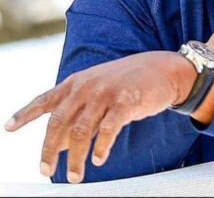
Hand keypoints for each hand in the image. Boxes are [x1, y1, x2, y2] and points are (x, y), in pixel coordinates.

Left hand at [4, 51, 195, 183]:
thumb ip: (78, 115)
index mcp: (76, 83)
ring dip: (76, 158)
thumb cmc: (129, 83)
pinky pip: (108, 130)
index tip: (8, 128)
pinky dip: (101, 147)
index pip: (44, 100)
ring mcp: (105, 94)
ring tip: (75, 176)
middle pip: (58, 122)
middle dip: (49, 150)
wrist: (165, 69)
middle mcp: (86, 87)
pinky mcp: (126, 102)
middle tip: (46, 171)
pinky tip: (99, 159)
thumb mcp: (99, 93)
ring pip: (81, 131)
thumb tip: (61, 146)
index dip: (25, 115)